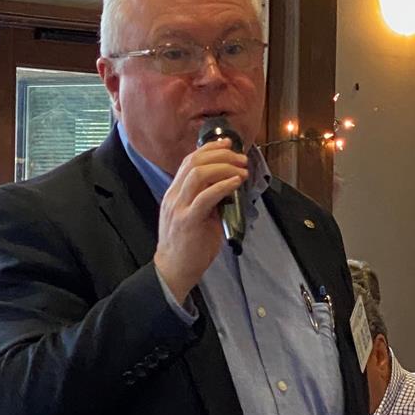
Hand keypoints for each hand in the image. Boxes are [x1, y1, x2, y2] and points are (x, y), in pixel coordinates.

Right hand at [152, 143, 248, 304]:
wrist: (173, 270)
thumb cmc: (188, 246)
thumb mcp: (196, 216)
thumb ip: (207, 200)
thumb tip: (227, 187)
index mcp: (175, 193)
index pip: (189, 161)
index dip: (209, 148)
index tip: (227, 144)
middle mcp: (174, 196)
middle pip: (194, 162)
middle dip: (221, 155)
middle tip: (240, 158)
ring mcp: (179, 208)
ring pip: (198, 174)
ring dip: (224, 167)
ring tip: (241, 170)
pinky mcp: (188, 221)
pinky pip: (206, 197)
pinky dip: (223, 186)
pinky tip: (236, 183)